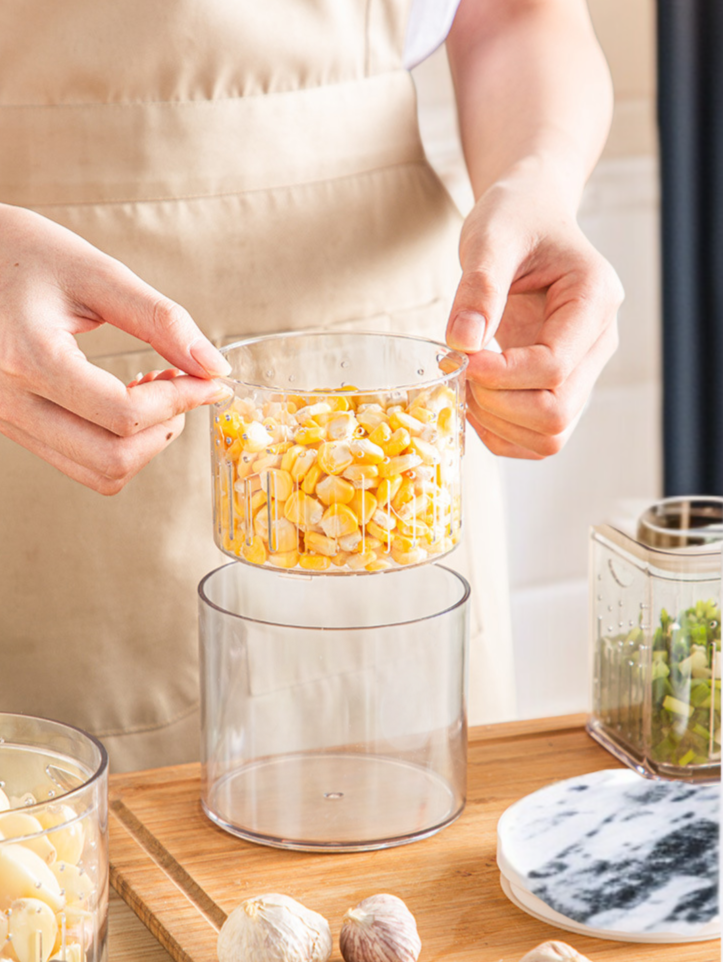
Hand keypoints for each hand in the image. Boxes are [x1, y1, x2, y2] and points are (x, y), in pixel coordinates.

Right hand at [0, 204, 231, 493]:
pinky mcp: (12, 424)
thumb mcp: (95, 272)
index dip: (181, 400)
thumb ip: (160, 319)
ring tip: (157, 392)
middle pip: (111, 459)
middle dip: (166, 428)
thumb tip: (213, 366)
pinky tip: (126, 399)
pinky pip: (76, 461)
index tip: (209, 380)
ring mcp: (6, 419)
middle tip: (185, 387)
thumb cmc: (19, 251)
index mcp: (28, 358)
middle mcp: (9, 400)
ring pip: (96, 472)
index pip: (123, 414)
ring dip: (144, 444)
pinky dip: (116, 445)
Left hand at [446, 165, 622, 458]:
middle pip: (556, 413)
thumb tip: (463, 342)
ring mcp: (584, 371)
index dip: (501, 375)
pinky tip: (475, 400)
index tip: (460, 357)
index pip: (555, 367)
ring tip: (464, 386)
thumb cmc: (515, 218)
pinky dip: (500, 433)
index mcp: (594, 300)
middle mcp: (599, 343)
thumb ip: (479, 286)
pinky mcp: (562, 388)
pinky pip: (537, 438)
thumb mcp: (491, 235)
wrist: (530, 218)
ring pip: (550, 436)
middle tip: (458, 373)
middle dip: (497, 404)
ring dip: (497, 425)